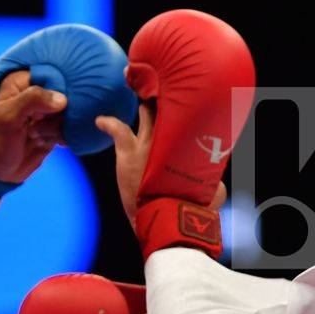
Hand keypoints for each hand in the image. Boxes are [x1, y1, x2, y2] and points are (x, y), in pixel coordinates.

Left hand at [0, 71, 68, 185]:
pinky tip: (44, 142)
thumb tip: (62, 99)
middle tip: (35, 127)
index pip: (52, 75)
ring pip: (69, 112)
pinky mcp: (54, 127)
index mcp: (21, 82)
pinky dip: (62, 136)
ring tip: (35, 136)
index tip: (46, 110)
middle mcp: (35, 93)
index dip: (56, 91)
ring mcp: (46, 111)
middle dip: (56, 114)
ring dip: (55, 128)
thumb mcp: (7, 118)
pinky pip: (70, 126)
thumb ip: (32, 100)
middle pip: (65, 93)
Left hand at [97, 104, 227, 230]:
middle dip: (169, 100)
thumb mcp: (210, 191)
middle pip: (171, 109)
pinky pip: (118, 130)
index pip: (191, 119)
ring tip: (144, 102)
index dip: (189, 110)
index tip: (190, 106)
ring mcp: (148, 143)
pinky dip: (108, 123)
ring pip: (147, 114)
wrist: (166, 216)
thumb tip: (214, 184)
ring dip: (146, 108)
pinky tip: (100, 121)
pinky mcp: (128, 153)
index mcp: (191, 145)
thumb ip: (210, 182)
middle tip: (167, 96)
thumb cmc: (189, 206)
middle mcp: (171, 138)